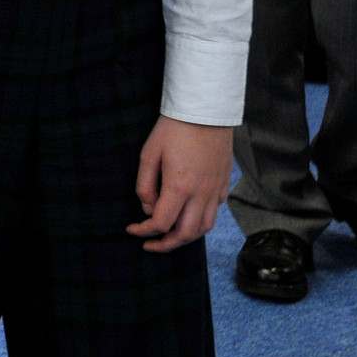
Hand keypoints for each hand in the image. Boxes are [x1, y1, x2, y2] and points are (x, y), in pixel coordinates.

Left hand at [127, 115, 232, 251]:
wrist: (205, 112)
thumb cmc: (173, 130)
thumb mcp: (149, 153)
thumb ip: (145, 184)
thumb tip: (147, 208)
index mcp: (179, 186)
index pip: (162, 223)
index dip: (144, 231)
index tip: (132, 230)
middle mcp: (201, 194)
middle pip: (186, 234)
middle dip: (166, 244)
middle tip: (150, 244)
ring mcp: (216, 191)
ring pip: (204, 228)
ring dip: (186, 237)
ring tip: (169, 235)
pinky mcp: (224, 185)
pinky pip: (213, 212)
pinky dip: (199, 221)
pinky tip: (187, 214)